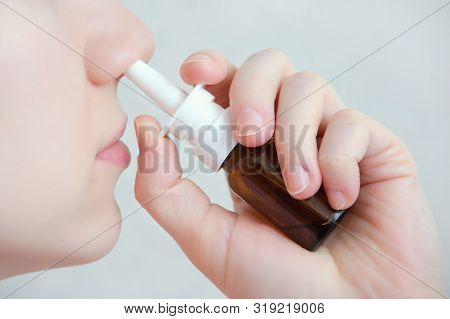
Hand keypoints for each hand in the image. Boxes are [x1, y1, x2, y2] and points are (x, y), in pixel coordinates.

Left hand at [134, 49, 442, 297]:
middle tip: (248, 134)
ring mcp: (329, 138)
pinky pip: (353, 123)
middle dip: (252, 89)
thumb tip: (145, 129)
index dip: (212, 70)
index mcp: (247, 153)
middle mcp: (287, 137)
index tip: (193, 74)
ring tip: (298, 189)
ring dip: (296, 137)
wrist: (346, 312)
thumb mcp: (208, 240)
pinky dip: (339, 160)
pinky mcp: (373, 148)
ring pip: (309, 86)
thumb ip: (166, 190)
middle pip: (269, 67)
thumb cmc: (279, 285)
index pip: (228, 89)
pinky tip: (339, 199)